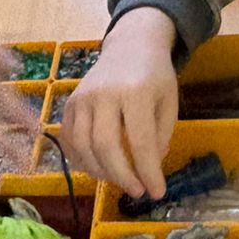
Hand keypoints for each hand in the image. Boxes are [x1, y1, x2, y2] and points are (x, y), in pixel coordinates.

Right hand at [60, 7, 177, 201]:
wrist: (130, 46)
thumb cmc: (155, 77)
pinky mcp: (69, 103)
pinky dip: (80, 160)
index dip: (148, 172)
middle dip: (122, 176)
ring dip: (100, 172)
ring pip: (82, 145)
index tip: (157, 192)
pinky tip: (97, 168)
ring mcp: (82, 97)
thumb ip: (160, 137)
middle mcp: (103, 93)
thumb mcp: (169, 103)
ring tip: (119, 180)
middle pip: (105, 145)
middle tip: (137, 191)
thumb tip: (146, 171)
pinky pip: (68, 139)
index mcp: (135, 91)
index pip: (140, 141)